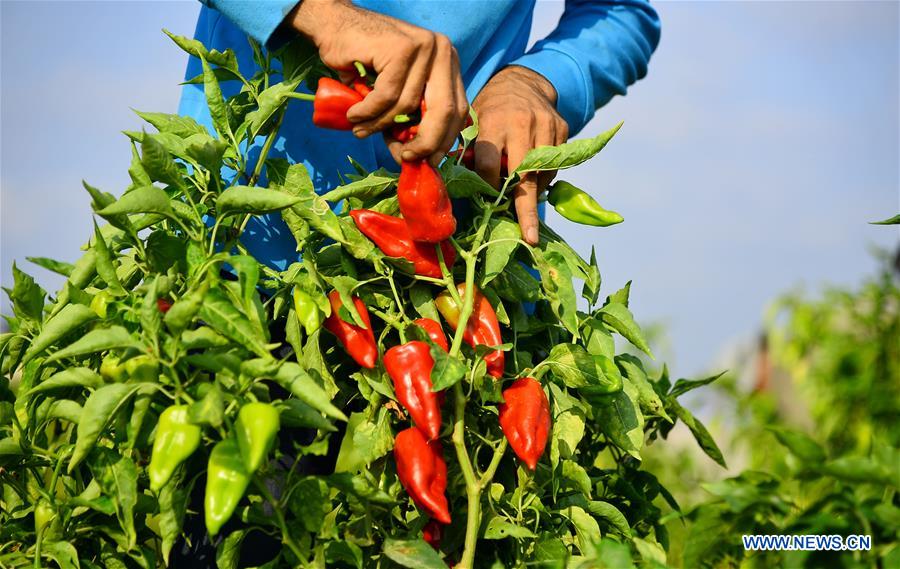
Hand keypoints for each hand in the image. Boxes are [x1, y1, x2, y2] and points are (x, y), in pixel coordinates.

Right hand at [289, 0, 467, 163]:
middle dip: (425, 142)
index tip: (428, 161)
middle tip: (404, 156)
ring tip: (361, 130)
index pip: (458, 109)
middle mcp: (442, 51)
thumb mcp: (394, 96)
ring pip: (408, 105)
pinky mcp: (401, 47)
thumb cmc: (364, 63)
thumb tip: (413, 161)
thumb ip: (407, 121)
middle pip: (444, 111)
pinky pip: (387, 96)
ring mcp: (424, 47)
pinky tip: (354, 115)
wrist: (334, 26)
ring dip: (380, 125)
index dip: (444, 140)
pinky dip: (367, 112)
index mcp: (448, 63)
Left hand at [471, 66, 567, 244]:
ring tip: (525, 208)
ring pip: (542, 173)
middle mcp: (521, 123)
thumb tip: (459, 186)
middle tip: (529, 237)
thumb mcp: (472, 123)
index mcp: (493, 122)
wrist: (521, 82)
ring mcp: (546, 125)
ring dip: (533, 194)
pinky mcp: (562, 128)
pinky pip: (555, 166)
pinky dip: (544, 178)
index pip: (490, 164)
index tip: (488, 202)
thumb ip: (468, 152)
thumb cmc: (488, 109)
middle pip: (523, 175)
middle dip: (525, 209)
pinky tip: (533, 177)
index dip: (488, 186)